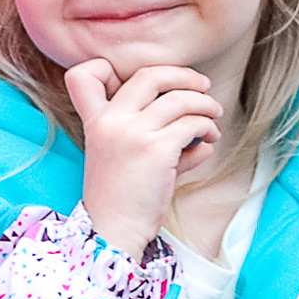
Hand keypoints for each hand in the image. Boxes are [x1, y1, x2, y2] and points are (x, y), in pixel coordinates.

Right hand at [64, 59, 221, 252]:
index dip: (110, 68)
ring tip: (213, 118)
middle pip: (149, 75)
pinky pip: (193, 124)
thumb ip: (149, 135)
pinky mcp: (157, 149)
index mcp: (95, 121)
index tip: (145, 83)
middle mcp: (111, 121)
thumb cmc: (120, 198)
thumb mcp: (120, 157)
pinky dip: (207, 128)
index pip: (85, 74)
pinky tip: (210, 141)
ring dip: (204, 105)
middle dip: (183, 76)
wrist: (113, 230)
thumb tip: (194, 131)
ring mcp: (133, 133)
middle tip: (202, 87)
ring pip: (180, 99)